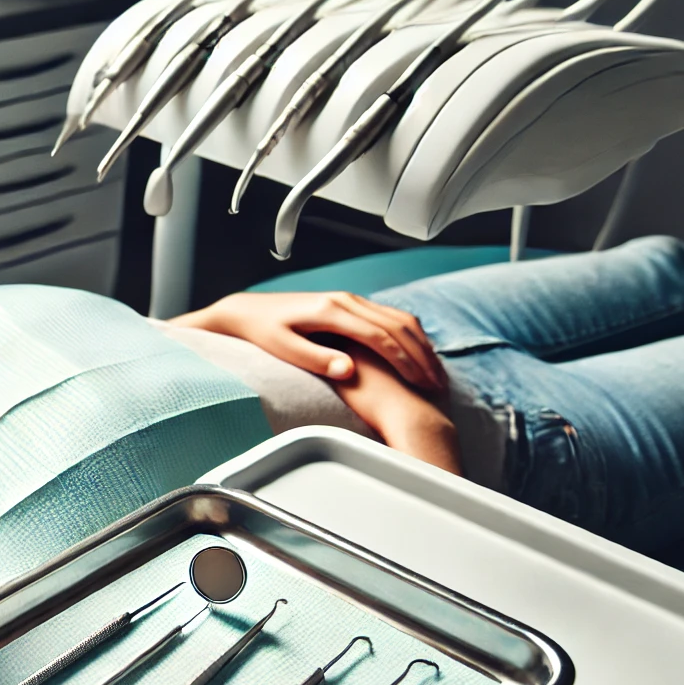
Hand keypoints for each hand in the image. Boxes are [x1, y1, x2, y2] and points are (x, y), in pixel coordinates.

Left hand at [172, 291, 446, 390]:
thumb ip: (315, 360)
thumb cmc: (261, 332)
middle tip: (437, 385)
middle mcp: (344, 300)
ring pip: (398, 317)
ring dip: (420, 344)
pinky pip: (390, 315)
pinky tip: (417, 355)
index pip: (379, 336)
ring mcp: (349, 299)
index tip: (420, 384)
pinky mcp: (348, 303)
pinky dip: (410, 334)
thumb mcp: (282, 348)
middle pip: (397, 325)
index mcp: (331, 311)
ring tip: (433, 374)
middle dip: (421, 355)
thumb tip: (348, 370)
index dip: (404, 361)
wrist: (246, 311)